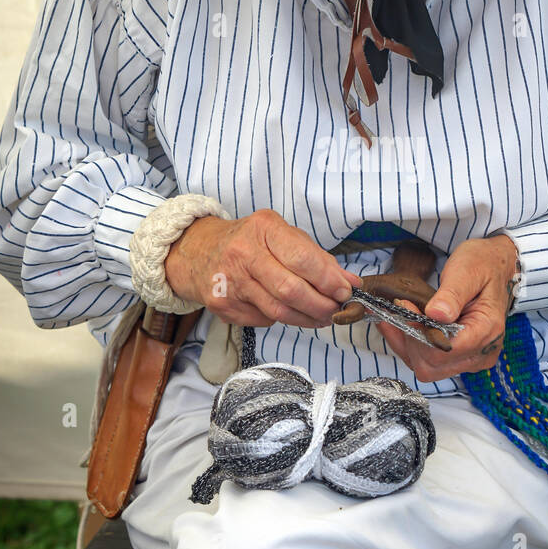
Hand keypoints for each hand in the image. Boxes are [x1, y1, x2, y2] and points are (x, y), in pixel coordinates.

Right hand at [164, 209, 361, 327]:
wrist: (197, 252)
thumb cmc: (248, 241)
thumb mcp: (282, 236)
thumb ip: (317, 258)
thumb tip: (350, 282)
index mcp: (263, 228)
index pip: (302, 259)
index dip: (328, 279)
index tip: (345, 291)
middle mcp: (243, 253)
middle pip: (291, 290)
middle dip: (321, 305)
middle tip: (337, 310)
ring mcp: (229, 282)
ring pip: (279, 311)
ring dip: (307, 318)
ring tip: (322, 317)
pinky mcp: (223, 306)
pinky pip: (263, 319)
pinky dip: (282, 319)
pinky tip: (288, 311)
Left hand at [375, 235, 517, 382]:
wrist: (494, 266)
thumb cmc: (483, 265)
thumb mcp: (467, 271)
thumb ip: (452, 294)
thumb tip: (436, 314)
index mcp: (487, 330)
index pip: (443, 349)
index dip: (418, 332)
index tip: (405, 306)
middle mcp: (482, 351)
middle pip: (432, 364)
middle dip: (410, 339)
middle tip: (400, 309)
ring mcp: (472, 358)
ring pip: (426, 368)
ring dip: (406, 344)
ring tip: (395, 316)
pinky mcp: (461, 357)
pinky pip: (428, 362)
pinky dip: (409, 346)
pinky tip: (398, 325)